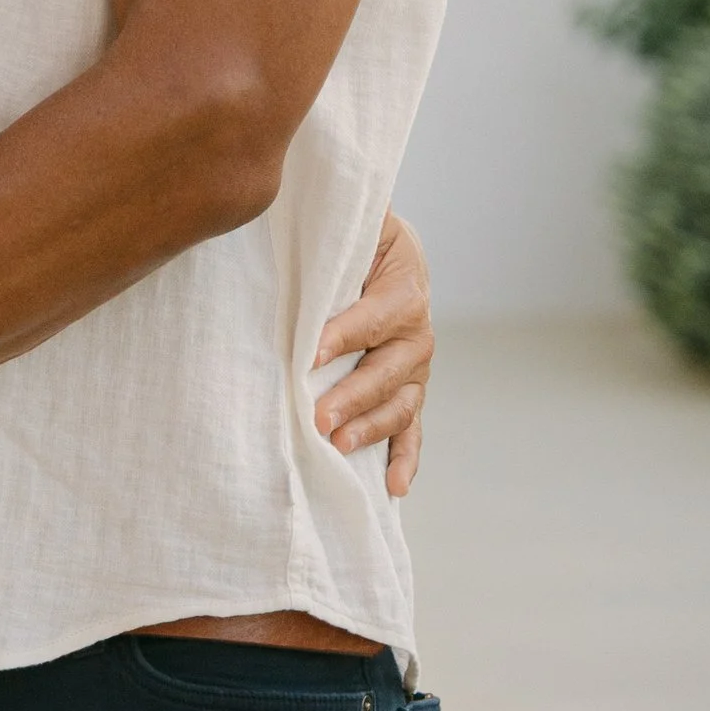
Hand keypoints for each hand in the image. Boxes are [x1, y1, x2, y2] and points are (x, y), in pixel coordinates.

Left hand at [314, 207, 433, 495]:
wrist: (384, 250)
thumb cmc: (358, 237)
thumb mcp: (356, 225)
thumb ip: (337, 232)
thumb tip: (292, 224)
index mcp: (404, 289)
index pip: (371, 319)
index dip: (341, 336)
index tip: (310, 355)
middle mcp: (417, 333)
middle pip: (385, 371)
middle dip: (352, 396)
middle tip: (319, 417)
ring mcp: (415, 369)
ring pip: (398, 405)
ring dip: (370, 429)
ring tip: (339, 444)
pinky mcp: (408, 392)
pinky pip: (410, 430)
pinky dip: (404, 459)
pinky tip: (393, 487)